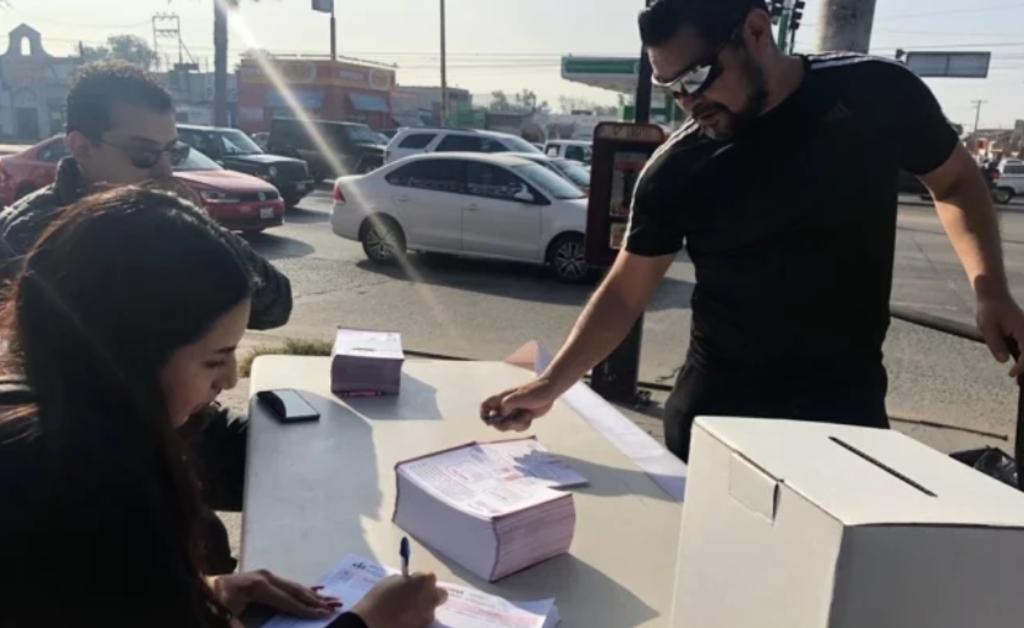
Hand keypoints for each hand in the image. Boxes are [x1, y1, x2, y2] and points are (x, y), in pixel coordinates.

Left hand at [210, 570, 340, 618]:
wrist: (198, 588)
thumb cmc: (213, 606)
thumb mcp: (227, 620)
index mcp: (259, 587)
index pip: (288, 601)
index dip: (307, 610)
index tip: (324, 615)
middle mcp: (265, 577)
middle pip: (296, 591)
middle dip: (317, 601)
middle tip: (336, 606)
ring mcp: (264, 575)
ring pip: (294, 586)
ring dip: (313, 595)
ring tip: (332, 599)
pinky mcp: (262, 577)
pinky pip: (286, 585)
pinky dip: (302, 590)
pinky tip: (316, 590)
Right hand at [350, 573, 447, 627]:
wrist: (372, 622)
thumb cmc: (380, 597)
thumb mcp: (391, 580)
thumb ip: (406, 581)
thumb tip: (410, 584)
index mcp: (424, 582)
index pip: (430, 577)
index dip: (421, 580)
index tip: (412, 584)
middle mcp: (431, 598)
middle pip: (440, 594)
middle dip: (431, 594)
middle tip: (416, 596)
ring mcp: (428, 615)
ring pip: (431, 609)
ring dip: (423, 607)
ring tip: (407, 611)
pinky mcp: (423, 627)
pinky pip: (423, 620)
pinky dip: (417, 619)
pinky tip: (404, 619)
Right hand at [479, 377, 558, 432]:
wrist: (549, 391)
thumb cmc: (534, 391)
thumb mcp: (518, 397)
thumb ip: (506, 405)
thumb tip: (502, 415)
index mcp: (501, 399)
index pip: (485, 407)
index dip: (484, 415)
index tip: (491, 421)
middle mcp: (505, 406)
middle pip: (496, 422)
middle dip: (504, 425)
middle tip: (513, 422)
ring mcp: (514, 412)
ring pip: (508, 426)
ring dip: (517, 425)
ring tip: (526, 415)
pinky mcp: (522, 417)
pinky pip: (518, 427)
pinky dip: (524, 425)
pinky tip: (530, 417)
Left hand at [976, 291, 1023, 376]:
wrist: (993, 296)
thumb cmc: (989, 310)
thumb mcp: (987, 327)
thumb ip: (995, 344)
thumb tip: (1004, 361)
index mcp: (1023, 329)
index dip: (1021, 366)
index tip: (1011, 374)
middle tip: (1017, 381)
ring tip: (1017, 378)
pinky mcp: (1023, 333)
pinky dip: (1023, 357)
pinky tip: (1017, 367)